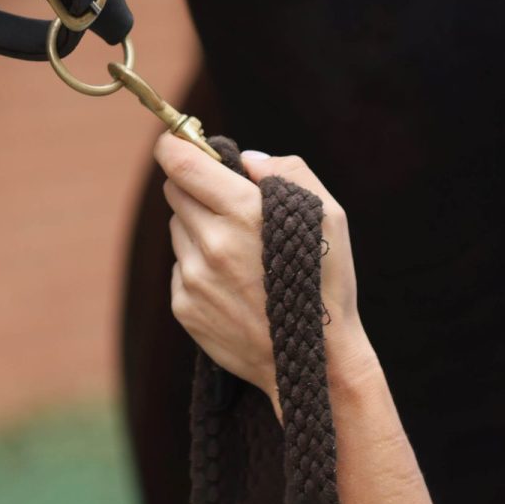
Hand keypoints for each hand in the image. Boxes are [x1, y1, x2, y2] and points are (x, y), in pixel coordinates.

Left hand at [154, 133, 361, 406]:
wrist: (315, 361)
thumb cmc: (326, 282)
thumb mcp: (329, 214)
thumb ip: (288, 171)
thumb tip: (245, 160)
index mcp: (243, 212)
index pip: (180, 162)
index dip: (175, 145)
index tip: (180, 142)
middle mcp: (211, 242)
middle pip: (174, 191)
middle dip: (196, 187)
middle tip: (228, 202)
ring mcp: (194, 277)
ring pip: (178, 229)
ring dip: (199, 228)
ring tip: (240, 253)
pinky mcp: (184, 307)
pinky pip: (181, 268)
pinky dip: (200, 266)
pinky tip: (235, 284)